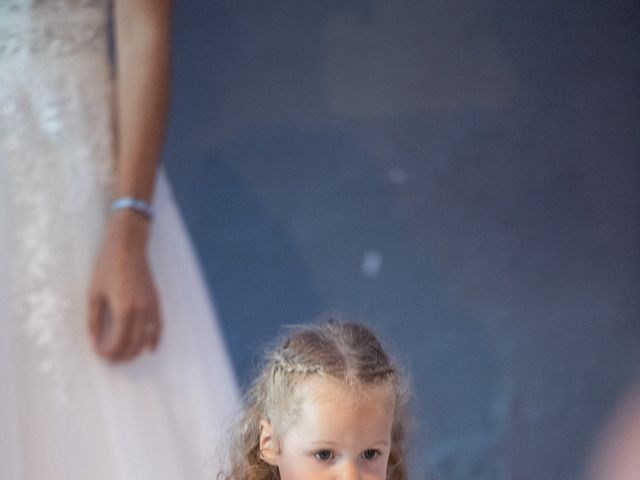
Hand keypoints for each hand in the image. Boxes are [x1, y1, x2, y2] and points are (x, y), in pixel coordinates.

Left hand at [88, 211, 161, 362]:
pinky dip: (155, 339)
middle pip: (133, 344)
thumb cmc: (108, 267)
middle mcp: (141, 311)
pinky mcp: (156, 300)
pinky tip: (150, 348)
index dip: (108, 352)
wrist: (128, 246)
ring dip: (136, 351)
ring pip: (147, 338)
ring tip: (125, 356)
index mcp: (123, 310)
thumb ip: (94, 321)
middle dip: (121, 356)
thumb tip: (94, 341)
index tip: (99, 353)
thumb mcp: (94, 294)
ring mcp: (151, 306)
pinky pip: (159, 325)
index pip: (118, 342)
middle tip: (110, 359)